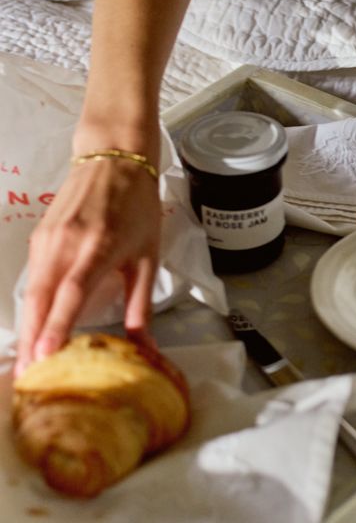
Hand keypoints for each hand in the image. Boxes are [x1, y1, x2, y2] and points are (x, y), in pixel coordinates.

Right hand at [15, 158, 161, 375]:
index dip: (57, 325)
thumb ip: (141, 302)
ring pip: (30, 292)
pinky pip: (31, 277)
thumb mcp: (147, 254)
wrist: (113, 159)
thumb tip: (145, 346)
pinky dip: (29, 305)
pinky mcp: (38, 236)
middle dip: (31, 340)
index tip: (44, 356)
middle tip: (25, 378)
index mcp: (99, 246)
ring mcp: (48, 239)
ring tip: (26, 363)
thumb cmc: (138, 207)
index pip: (71, 291)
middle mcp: (67, 243)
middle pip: (40, 299)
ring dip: (26, 327)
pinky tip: (32, 328)